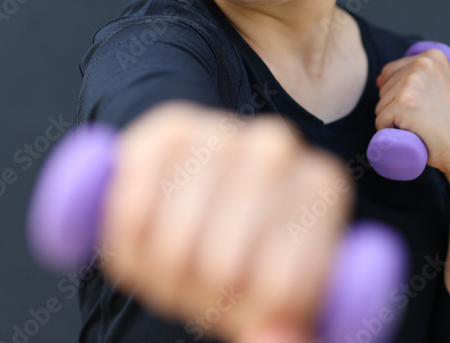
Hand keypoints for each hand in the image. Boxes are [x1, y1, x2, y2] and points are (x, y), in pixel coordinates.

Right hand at [100, 100, 350, 342]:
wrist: (203, 193)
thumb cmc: (247, 256)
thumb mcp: (277, 300)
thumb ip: (284, 328)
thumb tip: (273, 338)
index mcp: (322, 188)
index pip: (280, 290)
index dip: (251, 315)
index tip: (249, 303)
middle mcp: (277, 147)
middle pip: (222, 269)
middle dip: (202, 295)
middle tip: (204, 284)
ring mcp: (221, 131)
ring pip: (175, 246)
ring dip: (162, 274)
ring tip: (176, 263)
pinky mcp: (167, 128)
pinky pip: (133, 209)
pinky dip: (128, 240)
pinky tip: (143, 235)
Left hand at [374, 48, 449, 209]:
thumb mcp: (441, 87)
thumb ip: (417, 75)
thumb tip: (379, 79)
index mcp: (432, 57)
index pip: (390, 72)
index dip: (397, 95)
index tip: (422, 107)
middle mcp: (421, 64)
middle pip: (383, 89)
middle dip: (395, 108)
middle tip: (424, 119)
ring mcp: (412, 84)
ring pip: (380, 106)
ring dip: (393, 121)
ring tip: (421, 126)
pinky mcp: (403, 104)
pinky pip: (380, 121)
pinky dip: (388, 133)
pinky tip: (411, 134)